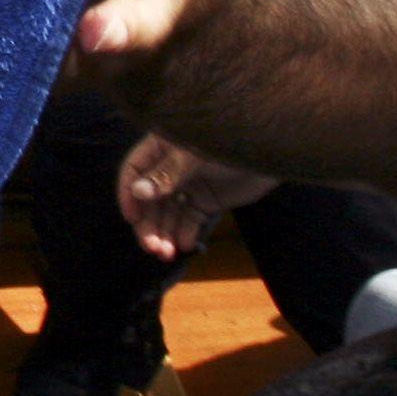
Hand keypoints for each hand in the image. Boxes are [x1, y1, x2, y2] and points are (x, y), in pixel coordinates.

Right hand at [117, 133, 277, 261]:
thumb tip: (137, 192)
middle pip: (150, 200)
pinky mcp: (207, 201)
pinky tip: (187, 244)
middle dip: (150, 225)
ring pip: (169, 214)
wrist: (267, 150)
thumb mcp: (193, 157)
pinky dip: (186, 234)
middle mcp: (171, 168)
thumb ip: (166, 175)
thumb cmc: (227, 142)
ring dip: (165, 234)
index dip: (129, 194)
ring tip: (168, 253)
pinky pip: (190, 220)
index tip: (132, 219)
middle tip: (153, 248)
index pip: (135, 170)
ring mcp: (189, 186)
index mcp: (161, 147)